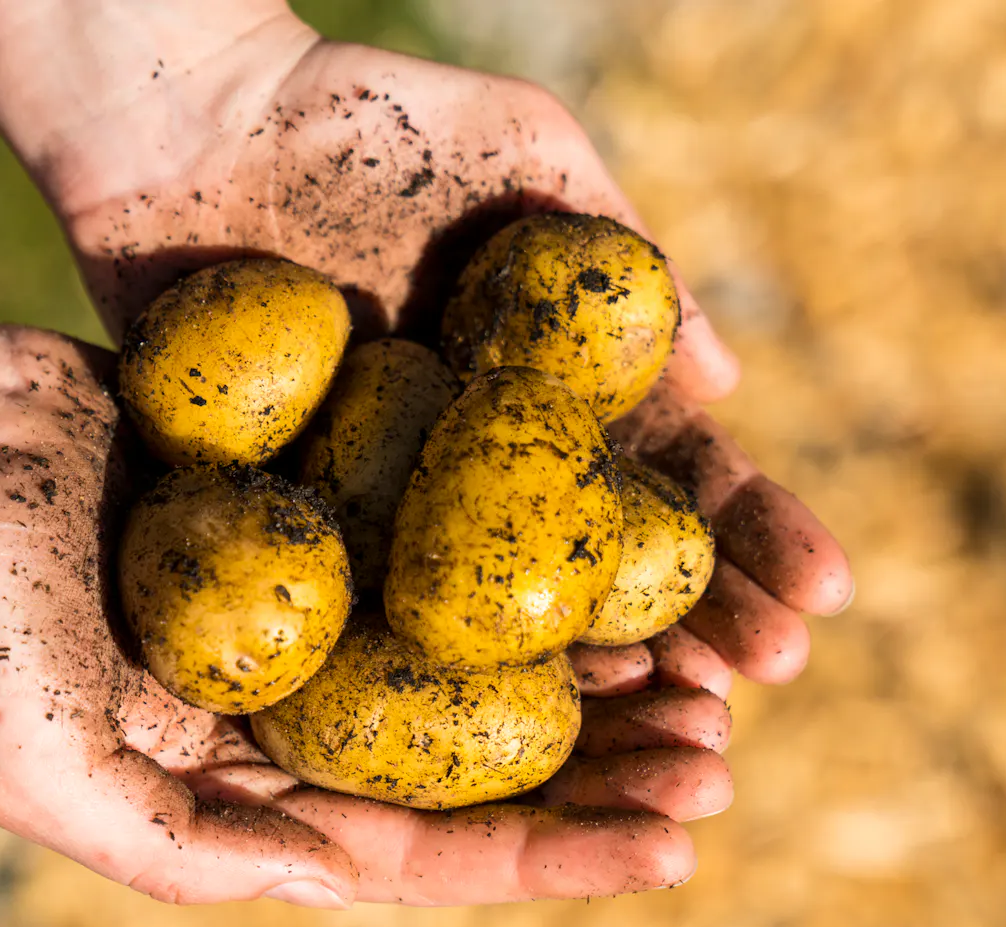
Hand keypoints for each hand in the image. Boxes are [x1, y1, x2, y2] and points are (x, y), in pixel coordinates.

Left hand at [0, 3, 852, 690]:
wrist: (182, 124)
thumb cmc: (360, 115)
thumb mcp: (518, 146)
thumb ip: (617, 240)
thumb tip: (728, 384)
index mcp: (552, 388)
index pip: (670, 477)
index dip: (748, 537)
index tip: (823, 595)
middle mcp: (481, 464)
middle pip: (603, 565)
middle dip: (697, 630)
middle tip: (765, 684)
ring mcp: (389, 502)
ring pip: (500, 613)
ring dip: (592, 676)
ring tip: (671, 731)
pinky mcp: (292, 521)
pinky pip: (368, 611)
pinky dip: (431, 673)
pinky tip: (498, 721)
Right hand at [0, 326, 730, 905]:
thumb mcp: (42, 766)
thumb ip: (181, 849)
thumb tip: (339, 878)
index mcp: (257, 797)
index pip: (429, 855)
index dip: (555, 858)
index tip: (676, 847)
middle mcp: (308, 715)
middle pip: (487, 770)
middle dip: (609, 778)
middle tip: (720, 760)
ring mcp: (330, 611)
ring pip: (495, 665)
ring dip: (602, 679)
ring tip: (710, 676)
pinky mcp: (338, 513)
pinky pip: (461, 545)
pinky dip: (542, 563)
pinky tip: (626, 558)